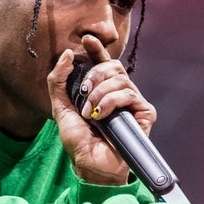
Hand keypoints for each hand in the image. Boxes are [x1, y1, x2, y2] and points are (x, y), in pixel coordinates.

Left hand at [47, 34, 155, 184]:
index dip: (97, 49)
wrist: (90, 164)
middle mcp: (118, 93)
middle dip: (94, 75)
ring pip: (120, 79)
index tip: (87, 39)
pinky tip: (102, 115)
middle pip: (113, 66)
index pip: (102, 63)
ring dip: (100, 93)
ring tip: (90, 113)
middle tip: (83, 93)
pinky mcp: (144, 113)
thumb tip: (69, 54)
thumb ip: (58, 81)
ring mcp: (133, 103)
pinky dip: (112, 102)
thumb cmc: (79, 141)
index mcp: (101, 90)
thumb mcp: (61, 108)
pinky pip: (129, 94)